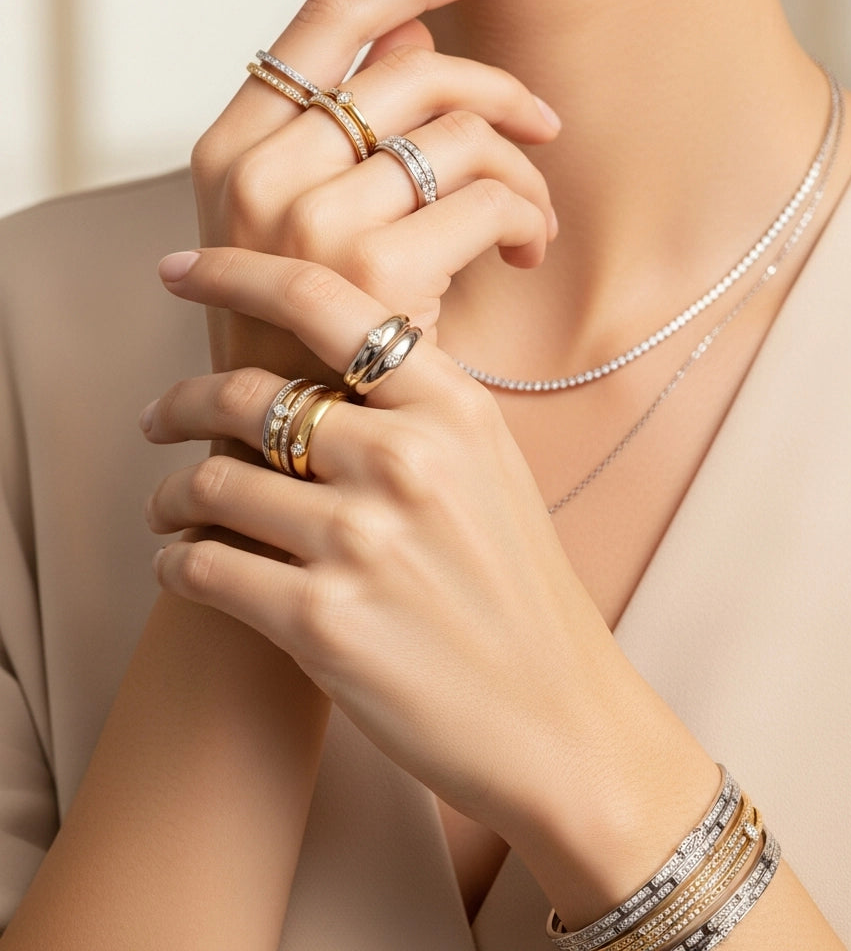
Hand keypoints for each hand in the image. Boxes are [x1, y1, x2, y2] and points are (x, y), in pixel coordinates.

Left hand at [144, 246, 617, 840]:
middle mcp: (408, 460)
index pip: (322, 303)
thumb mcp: (491, 466)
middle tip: (156, 417)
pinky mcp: (323, 622)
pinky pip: (204, 566)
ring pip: (213, 481)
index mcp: (453, 407)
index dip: (235, 272)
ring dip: (172, 493)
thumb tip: (316, 355)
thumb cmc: (516, 587)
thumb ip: (415, 404)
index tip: (178, 271)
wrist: (556, 717)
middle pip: (248, 393)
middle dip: (181, 401)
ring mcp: (364, 541)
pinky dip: (176, 561)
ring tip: (169, 505)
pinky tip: (182, 564)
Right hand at [190, 0, 559, 376]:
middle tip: (544, 127)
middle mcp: (258, 174)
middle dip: (501, 90)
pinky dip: (531, 220)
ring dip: (522, 170)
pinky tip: (527, 254)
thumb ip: (342, 124)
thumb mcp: (295, 225)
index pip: (326, 18)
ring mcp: (310, 220)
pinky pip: (492, 196)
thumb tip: (412, 33)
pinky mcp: (374, 270)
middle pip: (415, 68)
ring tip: (531, 220)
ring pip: (463, 132)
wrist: (290, 450)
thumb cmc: (301, 335)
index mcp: (229, 150)